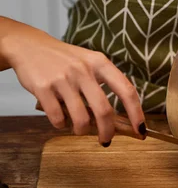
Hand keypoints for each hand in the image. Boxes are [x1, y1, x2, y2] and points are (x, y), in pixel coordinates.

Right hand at [4, 21, 145, 143]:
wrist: (29, 46)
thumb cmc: (64, 59)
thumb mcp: (89, 62)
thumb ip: (104, 84)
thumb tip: (120, 118)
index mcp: (100, 63)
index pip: (126, 90)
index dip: (136, 113)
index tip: (140, 129)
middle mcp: (83, 70)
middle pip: (103, 110)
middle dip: (107, 132)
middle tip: (106, 140)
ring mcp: (63, 79)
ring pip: (81, 118)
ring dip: (82, 131)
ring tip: (79, 129)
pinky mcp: (43, 88)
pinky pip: (57, 118)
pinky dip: (61, 125)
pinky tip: (60, 120)